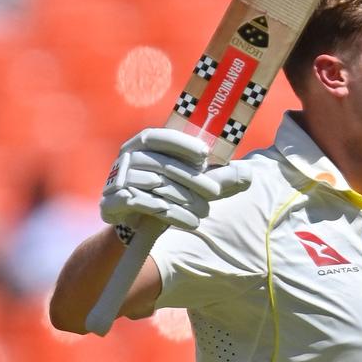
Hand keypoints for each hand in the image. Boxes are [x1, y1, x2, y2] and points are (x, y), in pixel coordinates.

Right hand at [99, 129, 252, 240]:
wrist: (136, 225)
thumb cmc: (170, 194)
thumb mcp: (197, 185)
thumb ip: (221, 178)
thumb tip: (250, 174)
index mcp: (142, 144)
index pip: (159, 137)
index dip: (181, 143)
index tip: (205, 155)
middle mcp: (126, 157)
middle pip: (162, 165)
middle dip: (192, 180)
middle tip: (215, 193)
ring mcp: (116, 179)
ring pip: (155, 185)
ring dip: (183, 200)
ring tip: (203, 213)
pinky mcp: (110, 202)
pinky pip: (142, 204)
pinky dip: (168, 212)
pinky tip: (187, 221)